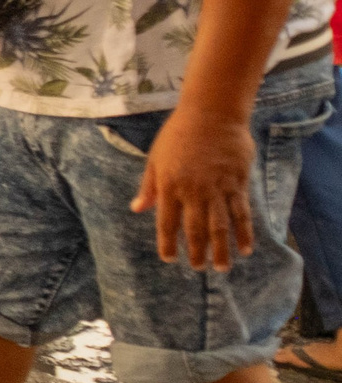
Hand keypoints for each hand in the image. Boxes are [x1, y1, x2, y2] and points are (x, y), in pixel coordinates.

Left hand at [132, 106, 256, 269]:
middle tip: (198, 268)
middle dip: (196, 252)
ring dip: (221, 250)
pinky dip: (244, 232)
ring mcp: (218, 188)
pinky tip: (246, 248)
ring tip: (221, 268)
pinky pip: (242, 213)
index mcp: (169, 186)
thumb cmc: (178, 134)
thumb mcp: (155, 159)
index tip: (168, 259)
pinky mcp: (238, 183)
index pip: (166, 223)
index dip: (167, 244)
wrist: (212, 113)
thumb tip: (137, 209)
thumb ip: (149, 187)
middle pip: (195, 230)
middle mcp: (193, 191)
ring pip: (220, 226)